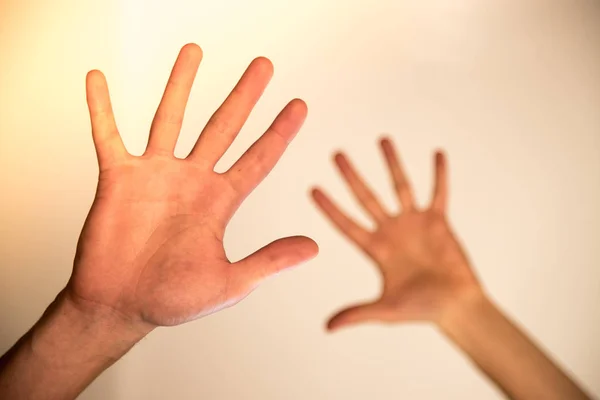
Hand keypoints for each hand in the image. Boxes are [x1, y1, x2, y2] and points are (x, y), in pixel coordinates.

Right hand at [67, 43, 317, 330]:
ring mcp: (155, 174)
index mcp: (220, 202)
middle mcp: (192, 180)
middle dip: (245, 95)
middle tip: (264, 65)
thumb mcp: (230, 282)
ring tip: (194, 50)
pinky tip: (97, 77)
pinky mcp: (118, 178)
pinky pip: (108, 134)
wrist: (121, 306)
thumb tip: (315, 247)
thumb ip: (269, 260)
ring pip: (170, 117)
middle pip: (224, 126)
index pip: (259, 158)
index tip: (300, 105)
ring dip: (181, 84)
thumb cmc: (173, 299)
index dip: (280, 132)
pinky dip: (101, 107)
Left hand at [311, 138, 479, 330]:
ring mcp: (414, 223)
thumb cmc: (421, 309)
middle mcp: (391, 230)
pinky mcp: (438, 221)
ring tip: (381, 139)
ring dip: (392, 163)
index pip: (347, 223)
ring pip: (400, 186)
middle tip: (336, 153)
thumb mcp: (386, 310)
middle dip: (351, 176)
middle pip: (366, 197)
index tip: (312, 189)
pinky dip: (439, 174)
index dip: (330, 208)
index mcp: (376, 248)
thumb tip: (327, 327)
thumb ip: (358, 313)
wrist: (455, 307)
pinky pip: (439, 193)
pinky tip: (437, 153)